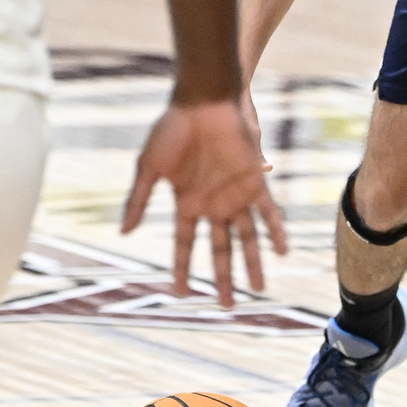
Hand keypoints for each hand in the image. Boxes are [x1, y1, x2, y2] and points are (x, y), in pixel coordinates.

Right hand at [122, 98, 287, 306]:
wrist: (203, 102)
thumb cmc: (172, 129)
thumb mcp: (148, 167)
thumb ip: (138, 200)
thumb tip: (124, 233)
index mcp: (186, 203)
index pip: (184, 244)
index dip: (182, 268)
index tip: (181, 293)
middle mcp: (212, 204)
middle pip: (220, 249)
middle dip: (224, 277)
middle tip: (229, 305)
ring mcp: (235, 194)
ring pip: (246, 237)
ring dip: (253, 262)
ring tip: (259, 289)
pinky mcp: (255, 181)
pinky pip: (268, 212)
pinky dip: (275, 230)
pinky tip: (281, 251)